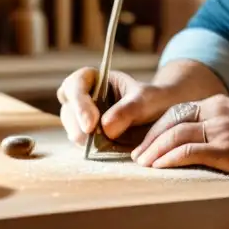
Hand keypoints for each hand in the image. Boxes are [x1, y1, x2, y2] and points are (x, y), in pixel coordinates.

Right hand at [56, 68, 172, 146]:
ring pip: (73, 129)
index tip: (91, 124)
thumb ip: (128, 110)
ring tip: (104, 145)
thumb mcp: (145, 100)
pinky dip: (92, 149)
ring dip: (84, 139)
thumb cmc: (151, 100)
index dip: (79, 103)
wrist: (159, 116)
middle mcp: (83, 97)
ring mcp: (82, 118)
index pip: (75, 84)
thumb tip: (105, 127)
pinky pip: (83, 144)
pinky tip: (106, 150)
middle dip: (78, 125)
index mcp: (93, 79)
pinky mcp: (88, 136)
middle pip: (68, 109)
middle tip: (93, 139)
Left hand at [130, 94, 228, 177]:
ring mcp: (220, 128)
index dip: (156, 129)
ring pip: (177, 134)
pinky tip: (159, 166)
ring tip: (143, 164)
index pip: (176, 112)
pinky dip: (170, 158)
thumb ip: (210, 127)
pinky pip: (189, 150)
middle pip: (172, 121)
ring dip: (155, 150)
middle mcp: (215, 111)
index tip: (144, 145)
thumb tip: (180, 145)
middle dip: (150, 140)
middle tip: (137, 156)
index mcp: (215, 104)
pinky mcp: (225, 146)